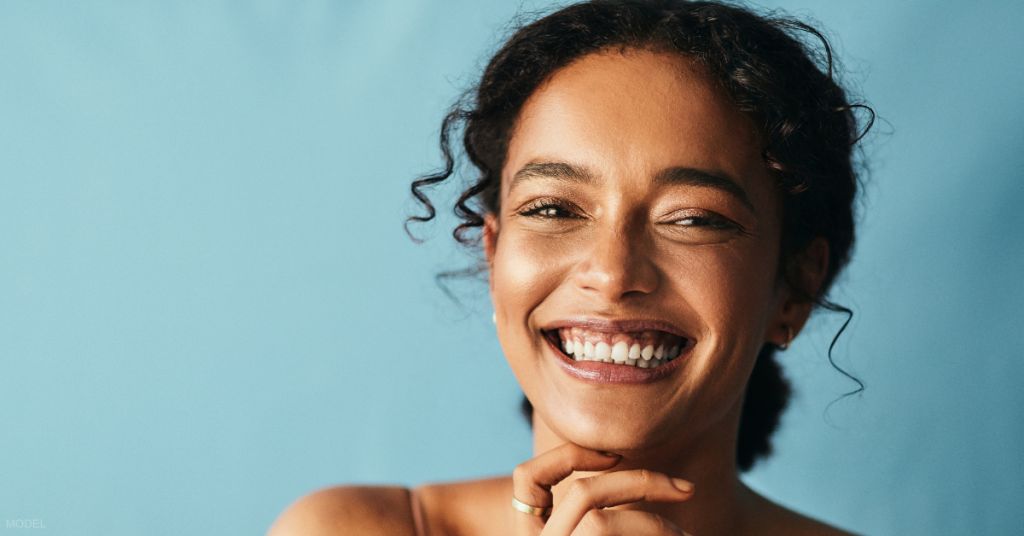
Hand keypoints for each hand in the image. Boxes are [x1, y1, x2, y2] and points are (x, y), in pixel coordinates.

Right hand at [512, 443, 694, 534]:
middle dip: (640, 484)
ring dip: (654, 525)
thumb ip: (600, 506)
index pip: (526, 479)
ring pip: (600, 523)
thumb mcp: (597, 524)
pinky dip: (659, 533)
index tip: (615, 454)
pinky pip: (611, 534)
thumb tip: (631, 461)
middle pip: (581, 494)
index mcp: (535, 534)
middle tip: (688, 489)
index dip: (568, 456)